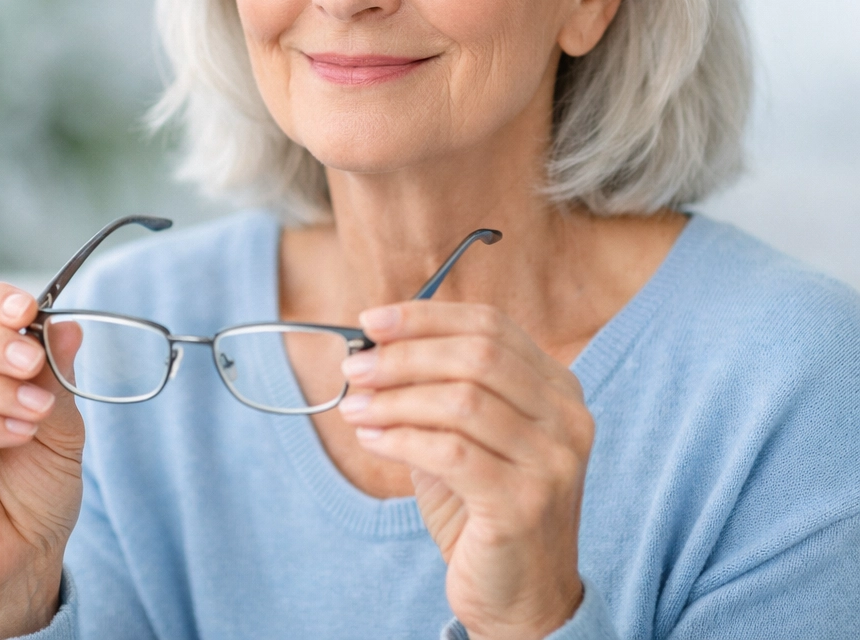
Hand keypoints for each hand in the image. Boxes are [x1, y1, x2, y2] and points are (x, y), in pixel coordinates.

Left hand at [339, 301, 592, 639]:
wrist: (522, 600)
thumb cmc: (484, 509)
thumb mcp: (465, 436)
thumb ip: (434, 390)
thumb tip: (372, 348)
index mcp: (557, 388)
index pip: (490, 326)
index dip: (427, 317)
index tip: (371, 320)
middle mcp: (565, 418)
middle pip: (477, 356)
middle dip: (405, 355)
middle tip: (355, 365)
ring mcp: (552, 460)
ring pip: (461, 401)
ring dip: (394, 398)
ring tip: (354, 405)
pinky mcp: (525, 502)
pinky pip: (450, 452)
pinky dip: (401, 438)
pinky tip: (372, 439)